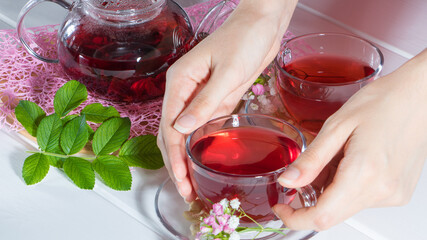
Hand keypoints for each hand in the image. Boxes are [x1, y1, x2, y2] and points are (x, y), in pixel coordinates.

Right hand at [157, 0, 297, 200]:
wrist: (262, 24)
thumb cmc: (244, 39)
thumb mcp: (227, 72)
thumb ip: (205, 102)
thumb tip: (182, 130)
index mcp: (179, 82)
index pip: (170, 127)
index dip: (174, 157)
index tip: (182, 181)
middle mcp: (184, 90)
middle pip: (172, 133)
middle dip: (176, 163)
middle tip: (186, 190)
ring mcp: (199, 95)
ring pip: (187, 132)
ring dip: (188, 157)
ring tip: (192, 181)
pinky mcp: (215, 98)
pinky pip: (204, 125)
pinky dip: (202, 144)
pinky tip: (205, 160)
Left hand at [273, 49, 426, 230]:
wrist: (419, 96)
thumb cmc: (382, 102)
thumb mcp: (336, 126)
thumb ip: (311, 160)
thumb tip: (287, 182)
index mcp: (363, 173)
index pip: (321, 217)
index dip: (295, 218)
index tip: (281, 207)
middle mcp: (382, 191)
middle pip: (332, 215)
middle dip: (310, 200)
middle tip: (304, 173)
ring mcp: (393, 194)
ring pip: (345, 207)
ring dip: (329, 190)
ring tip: (336, 157)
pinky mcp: (398, 192)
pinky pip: (362, 199)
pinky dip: (347, 187)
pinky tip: (351, 161)